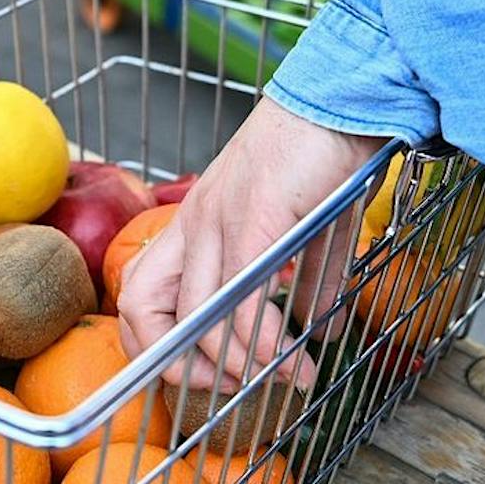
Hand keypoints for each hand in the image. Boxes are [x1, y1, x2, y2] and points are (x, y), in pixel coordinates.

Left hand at [117, 97, 384, 392]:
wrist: (344, 97)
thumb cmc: (325, 152)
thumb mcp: (310, 229)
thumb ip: (307, 279)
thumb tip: (319, 327)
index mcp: (198, 222)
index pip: (141, 294)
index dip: (160, 345)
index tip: (210, 372)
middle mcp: (194, 221)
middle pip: (140, 310)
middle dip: (177, 365)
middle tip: (231, 387)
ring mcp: (217, 218)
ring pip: (196, 315)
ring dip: (240, 363)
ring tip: (288, 378)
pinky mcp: (252, 217)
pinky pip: (241, 297)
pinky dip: (263, 341)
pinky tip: (294, 355)